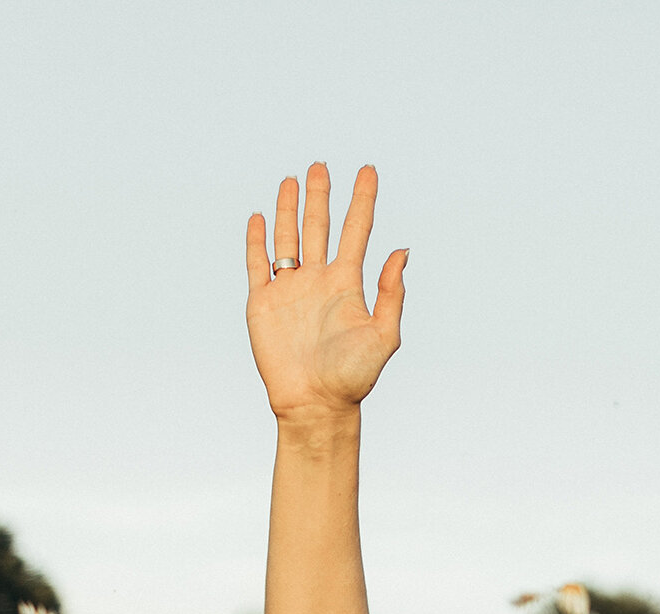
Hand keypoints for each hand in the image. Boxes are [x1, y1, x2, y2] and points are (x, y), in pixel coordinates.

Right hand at [246, 163, 407, 423]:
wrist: (316, 403)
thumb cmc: (355, 376)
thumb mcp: (384, 334)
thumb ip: (392, 292)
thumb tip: (401, 251)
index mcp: (348, 284)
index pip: (357, 231)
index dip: (362, 199)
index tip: (368, 170)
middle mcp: (319, 281)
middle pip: (320, 226)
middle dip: (321, 196)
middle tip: (321, 165)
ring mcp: (290, 289)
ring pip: (289, 238)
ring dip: (290, 209)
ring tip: (292, 179)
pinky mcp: (262, 302)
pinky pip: (258, 264)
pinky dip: (257, 241)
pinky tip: (259, 218)